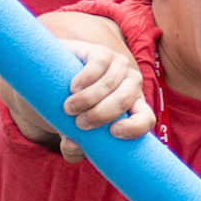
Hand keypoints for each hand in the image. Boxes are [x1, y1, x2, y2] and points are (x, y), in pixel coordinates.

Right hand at [58, 39, 150, 157]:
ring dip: (89, 99)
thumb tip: (73, 147)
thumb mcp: (71, 129)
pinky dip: (86, 78)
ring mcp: (119, 66)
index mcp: (132, 107)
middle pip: (126, 100)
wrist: (54, 76)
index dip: (135, 127)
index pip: (146, 119)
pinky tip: (73, 88)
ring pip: (112, 82)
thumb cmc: (72, 108)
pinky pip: (100, 64)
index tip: (113, 132)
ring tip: (69, 108)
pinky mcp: (101, 52)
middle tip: (79, 123)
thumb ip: (74, 146)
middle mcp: (131, 85)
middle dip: (102, 114)